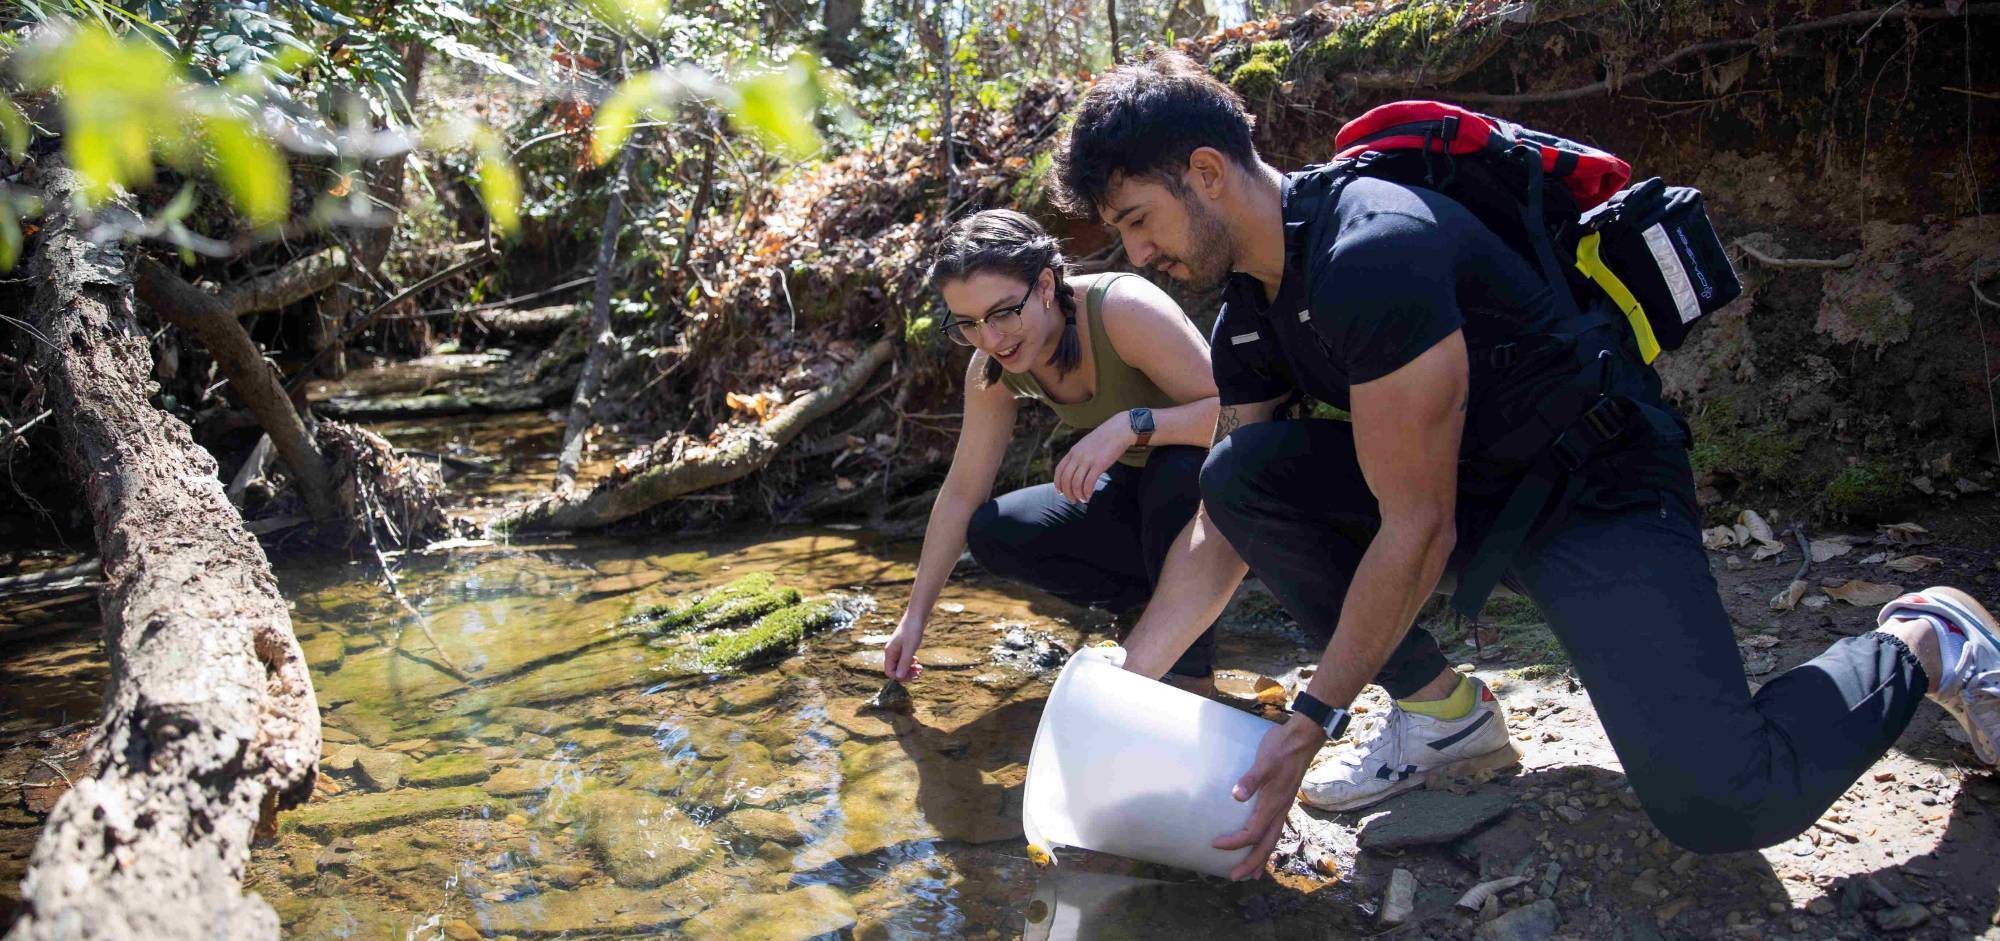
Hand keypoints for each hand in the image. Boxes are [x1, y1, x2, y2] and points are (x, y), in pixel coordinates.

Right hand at [882, 617, 924, 679]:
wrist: (917, 615)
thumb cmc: (912, 630)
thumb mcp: (909, 648)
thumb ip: (904, 663)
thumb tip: (899, 677)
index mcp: (890, 653)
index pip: (890, 672)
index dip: (900, 677)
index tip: (912, 675)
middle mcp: (891, 652)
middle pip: (895, 670)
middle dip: (907, 673)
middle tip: (919, 672)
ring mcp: (897, 649)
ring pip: (901, 665)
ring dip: (910, 669)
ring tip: (920, 668)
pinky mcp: (903, 646)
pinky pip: (904, 659)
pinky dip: (911, 662)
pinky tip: (917, 660)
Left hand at [1053, 413, 1135, 502]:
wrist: (1119, 430)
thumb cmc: (1105, 438)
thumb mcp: (1086, 444)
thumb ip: (1079, 455)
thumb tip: (1076, 469)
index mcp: (1073, 451)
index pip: (1059, 470)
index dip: (1058, 483)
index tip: (1060, 492)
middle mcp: (1077, 456)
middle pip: (1066, 479)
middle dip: (1067, 493)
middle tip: (1072, 500)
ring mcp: (1088, 460)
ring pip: (1076, 483)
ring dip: (1078, 495)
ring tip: (1082, 500)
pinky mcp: (1099, 464)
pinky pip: (1088, 483)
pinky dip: (1087, 492)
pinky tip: (1089, 496)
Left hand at [1213, 715, 1322, 880]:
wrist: (1303, 738)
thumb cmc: (1281, 748)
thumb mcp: (1264, 761)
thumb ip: (1251, 779)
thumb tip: (1236, 795)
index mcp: (1274, 803)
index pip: (1252, 832)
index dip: (1234, 842)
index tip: (1215, 844)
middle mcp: (1280, 809)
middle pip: (1266, 845)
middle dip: (1251, 863)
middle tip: (1235, 878)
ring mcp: (1284, 806)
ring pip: (1273, 839)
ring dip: (1261, 858)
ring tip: (1251, 873)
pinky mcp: (1283, 800)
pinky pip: (1275, 829)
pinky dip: (1268, 843)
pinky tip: (1263, 843)